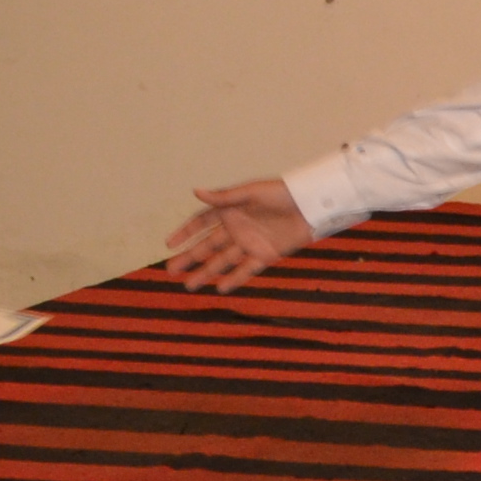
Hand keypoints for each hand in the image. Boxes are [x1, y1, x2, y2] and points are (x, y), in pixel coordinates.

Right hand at [165, 179, 314, 293]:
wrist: (311, 205)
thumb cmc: (282, 193)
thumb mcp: (252, 192)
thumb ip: (225, 197)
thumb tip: (195, 191)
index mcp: (231, 210)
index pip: (201, 223)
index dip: (185, 232)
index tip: (168, 244)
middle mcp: (236, 228)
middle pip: (207, 246)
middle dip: (189, 257)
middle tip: (170, 270)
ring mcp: (250, 243)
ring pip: (222, 261)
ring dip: (206, 272)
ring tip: (189, 285)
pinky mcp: (266, 255)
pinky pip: (246, 269)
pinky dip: (234, 279)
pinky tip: (220, 289)